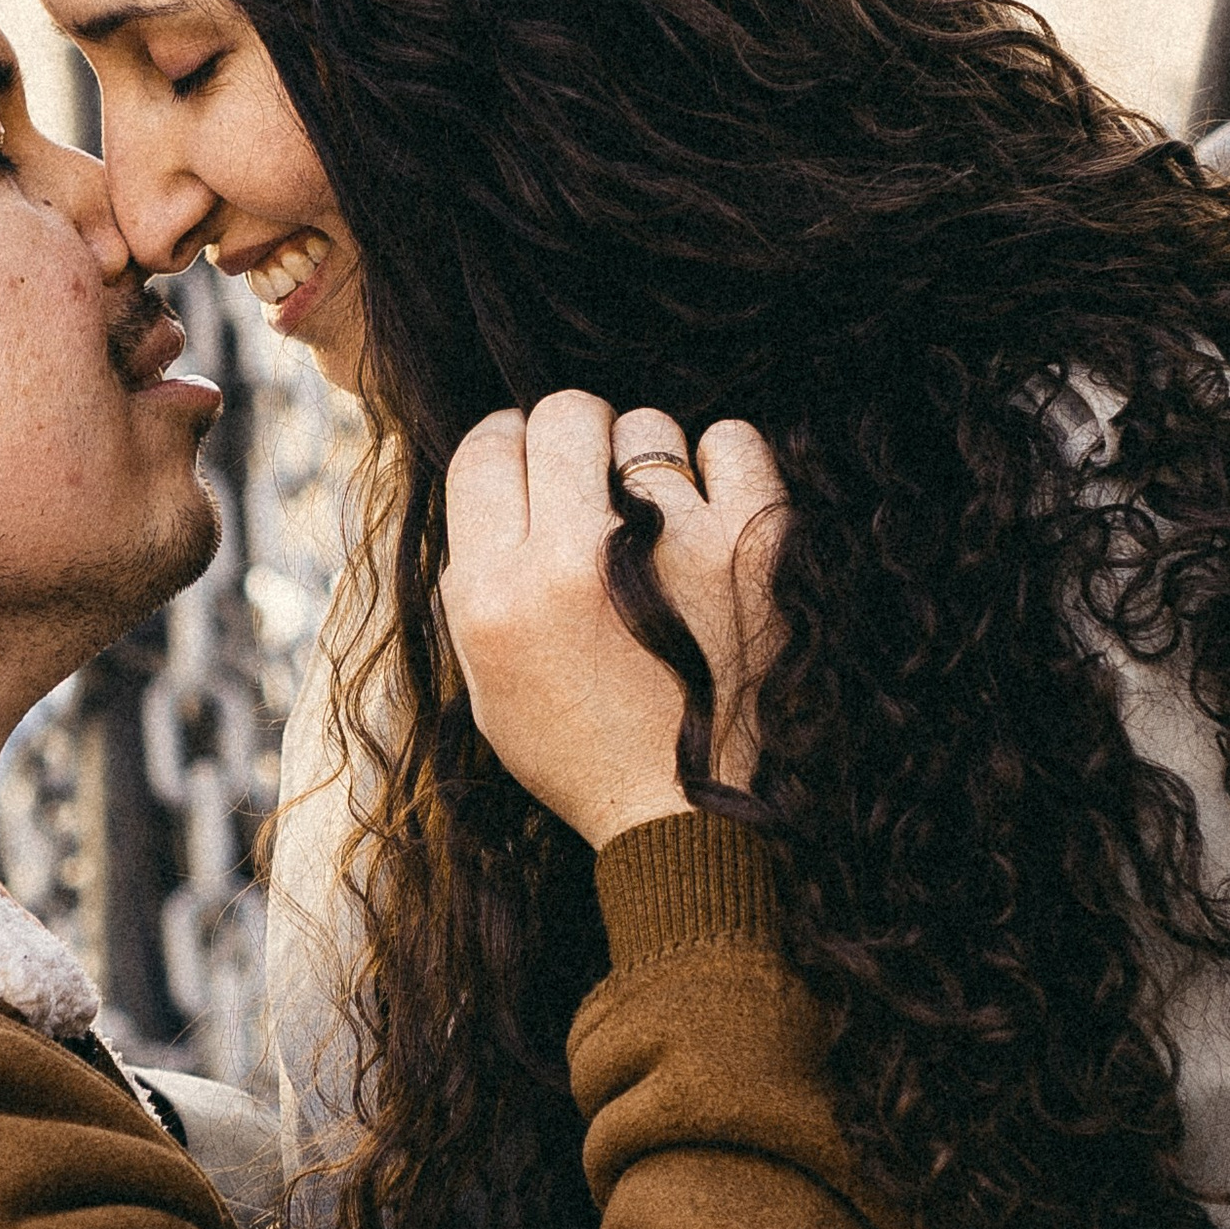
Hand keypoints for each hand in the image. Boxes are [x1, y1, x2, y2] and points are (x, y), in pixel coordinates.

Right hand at [440, 391, 786, 849]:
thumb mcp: (487, 673)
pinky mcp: (750, 548)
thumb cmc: (579, 744)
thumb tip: (497, 466)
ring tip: (656, 519)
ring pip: (645, 425)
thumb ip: (479, 570)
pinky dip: (721, 462)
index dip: (509, 445)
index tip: (531, 465)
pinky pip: (730, 440)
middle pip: (562, 413)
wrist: (683, 815)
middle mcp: (572, 559)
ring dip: (645, 459)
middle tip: (592, 479)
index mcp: (494, 591)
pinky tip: (709, 505)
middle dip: (574, 436)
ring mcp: (667, 547)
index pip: (486, 445)